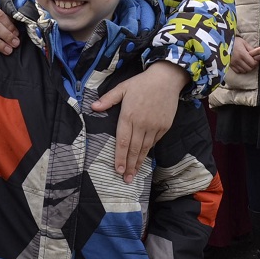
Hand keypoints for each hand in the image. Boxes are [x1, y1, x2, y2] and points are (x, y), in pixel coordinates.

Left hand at [91, 61, 185, 182]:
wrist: (167, 78)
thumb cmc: (142, 82)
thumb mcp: (122, 88)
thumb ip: (108, 99)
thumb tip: (93, 107)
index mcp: (129, 115)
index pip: (123, 141)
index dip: (120, 157)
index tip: (118, 170)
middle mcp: (142, 124)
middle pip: (134, 149)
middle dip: (130, 166)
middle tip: (126, 180)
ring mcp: (155, 126)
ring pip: (145, 148)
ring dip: (139, 162)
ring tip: (134, 174)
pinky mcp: (164, 126)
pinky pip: (155, 141)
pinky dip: (149, 150)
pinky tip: (144, 157)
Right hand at [230, 36, 258, 73]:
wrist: (222, 43)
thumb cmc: (234, 41)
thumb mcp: (243, 42)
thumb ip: (251, 49)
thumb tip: (256, 55)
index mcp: (242, 54)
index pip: (253, 63)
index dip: (256, 62)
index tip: (255, 59)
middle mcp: (238, 60)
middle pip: (249, 68)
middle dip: (252, 65)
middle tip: (251, 61)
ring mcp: (233, 64)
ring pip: (244, 71)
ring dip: (246, 68)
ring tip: (246, 63)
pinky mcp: (230, 65)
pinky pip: (238, 71)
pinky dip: (241, 69)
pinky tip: (241, 64)